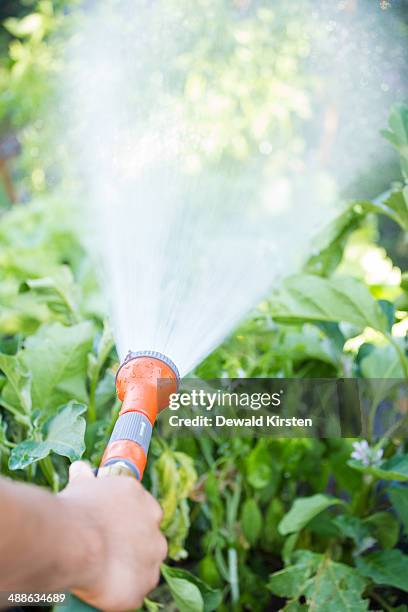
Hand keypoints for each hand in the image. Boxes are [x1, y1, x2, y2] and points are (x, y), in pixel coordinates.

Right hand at [59, 461, 166, 610]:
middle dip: (133, 547)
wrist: (75, 540)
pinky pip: (137, 590)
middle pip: (150, 540)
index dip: (129, 523)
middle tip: (108, 553)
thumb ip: (86, 477)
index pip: (146, 512)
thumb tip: (80, 468)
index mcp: (143, 499)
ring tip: (105, 573)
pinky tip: (105, 588)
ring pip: (146, 567)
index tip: (114, 530)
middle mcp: (154, 526)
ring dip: (130, 570)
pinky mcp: (145, 583)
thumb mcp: (81, 485)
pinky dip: (124, 591)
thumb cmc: (77, 509)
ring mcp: (152, 556)